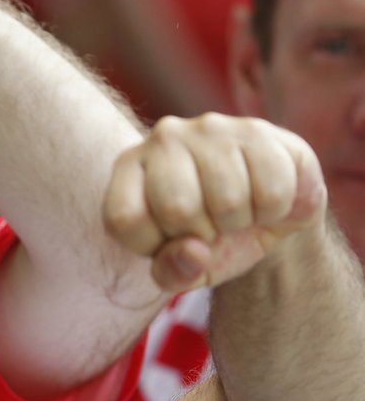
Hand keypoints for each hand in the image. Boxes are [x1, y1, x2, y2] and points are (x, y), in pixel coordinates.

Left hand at [104, 113, 326, 291]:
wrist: (269, 207)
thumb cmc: (211, 238)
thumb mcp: (182, 267)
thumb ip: (173, 271)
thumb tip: (194, 251)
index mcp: (129, 168)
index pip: (124, 218)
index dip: (152, 244)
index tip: (171, 239)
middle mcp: (163, 139)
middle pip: (177, 209)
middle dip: (203, 233)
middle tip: (212, 225)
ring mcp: (210, 128)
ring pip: (228, 201)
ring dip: (241, 221)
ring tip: (239, 210)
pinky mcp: (257, 130)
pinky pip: (272, 191)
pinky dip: (276, 210)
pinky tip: (265, 197)